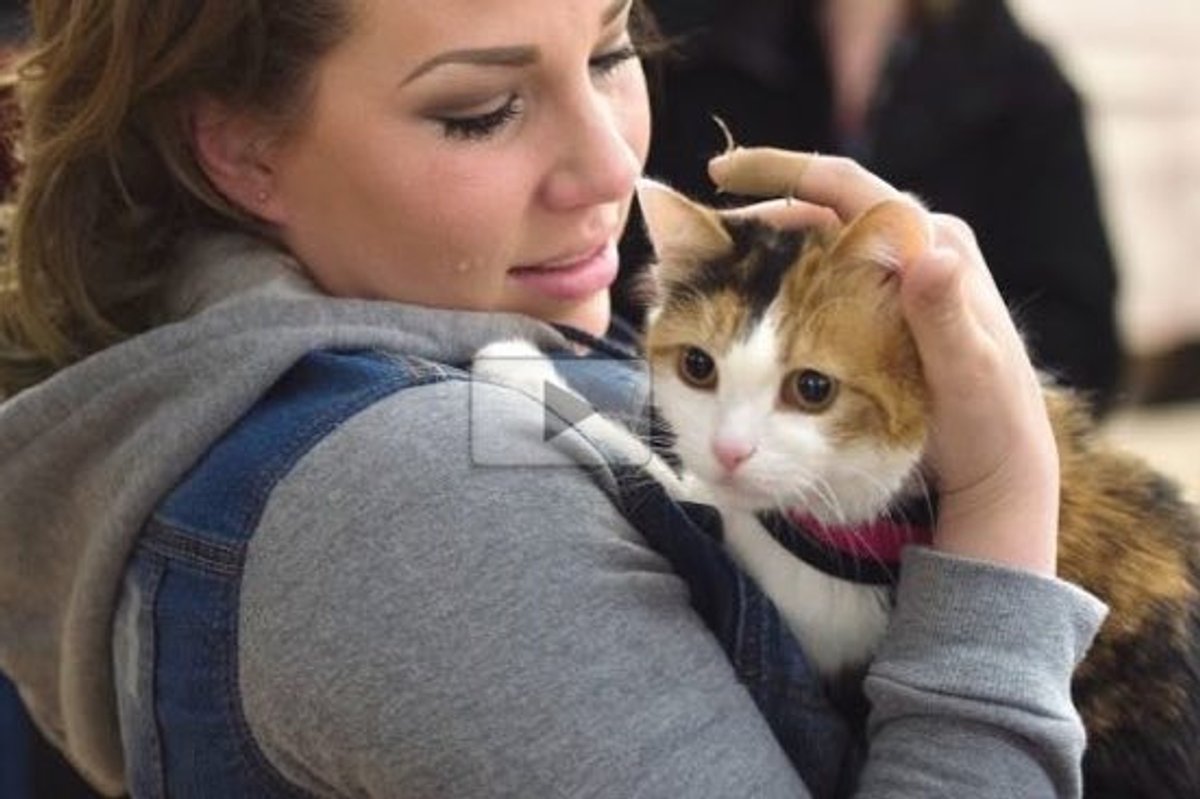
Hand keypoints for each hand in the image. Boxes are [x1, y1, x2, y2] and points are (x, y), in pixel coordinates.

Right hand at [709, 149, 1058, 575]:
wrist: (996, 466)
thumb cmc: (990, 422)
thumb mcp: (969, 372)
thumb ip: (943, 316)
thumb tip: (932, 253)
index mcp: (932, 243)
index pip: (845, 185)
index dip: (780, 169)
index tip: (719, 172)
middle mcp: (908, 251)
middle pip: (813, 217)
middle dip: (750, 228)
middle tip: (687, 248)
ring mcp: (888, 283)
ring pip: (806, 254)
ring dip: (753, 264)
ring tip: (696, 283)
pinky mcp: (874, 317)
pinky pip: (811, 289)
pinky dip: (768, 295)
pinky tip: (732, 314)